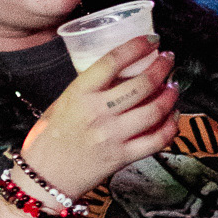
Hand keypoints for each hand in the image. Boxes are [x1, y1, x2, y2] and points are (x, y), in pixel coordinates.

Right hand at [21, 35, 178, 201]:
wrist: (44, 177)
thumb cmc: (49, 138)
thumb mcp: (63, 102)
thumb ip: (90, 88)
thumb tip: (121, 72)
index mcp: (79, 93)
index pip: (113, 61)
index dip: (137, 46)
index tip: (152, 39)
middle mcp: (97, 113)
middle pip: (141, 84)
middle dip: (162, 67)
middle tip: (168, 60)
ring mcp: (112, 136)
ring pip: (154, 111)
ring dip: (170, 95)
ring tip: (173, 86)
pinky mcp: (122, 157)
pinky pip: (156, 140)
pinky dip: (170, 126)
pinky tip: (172, 116)